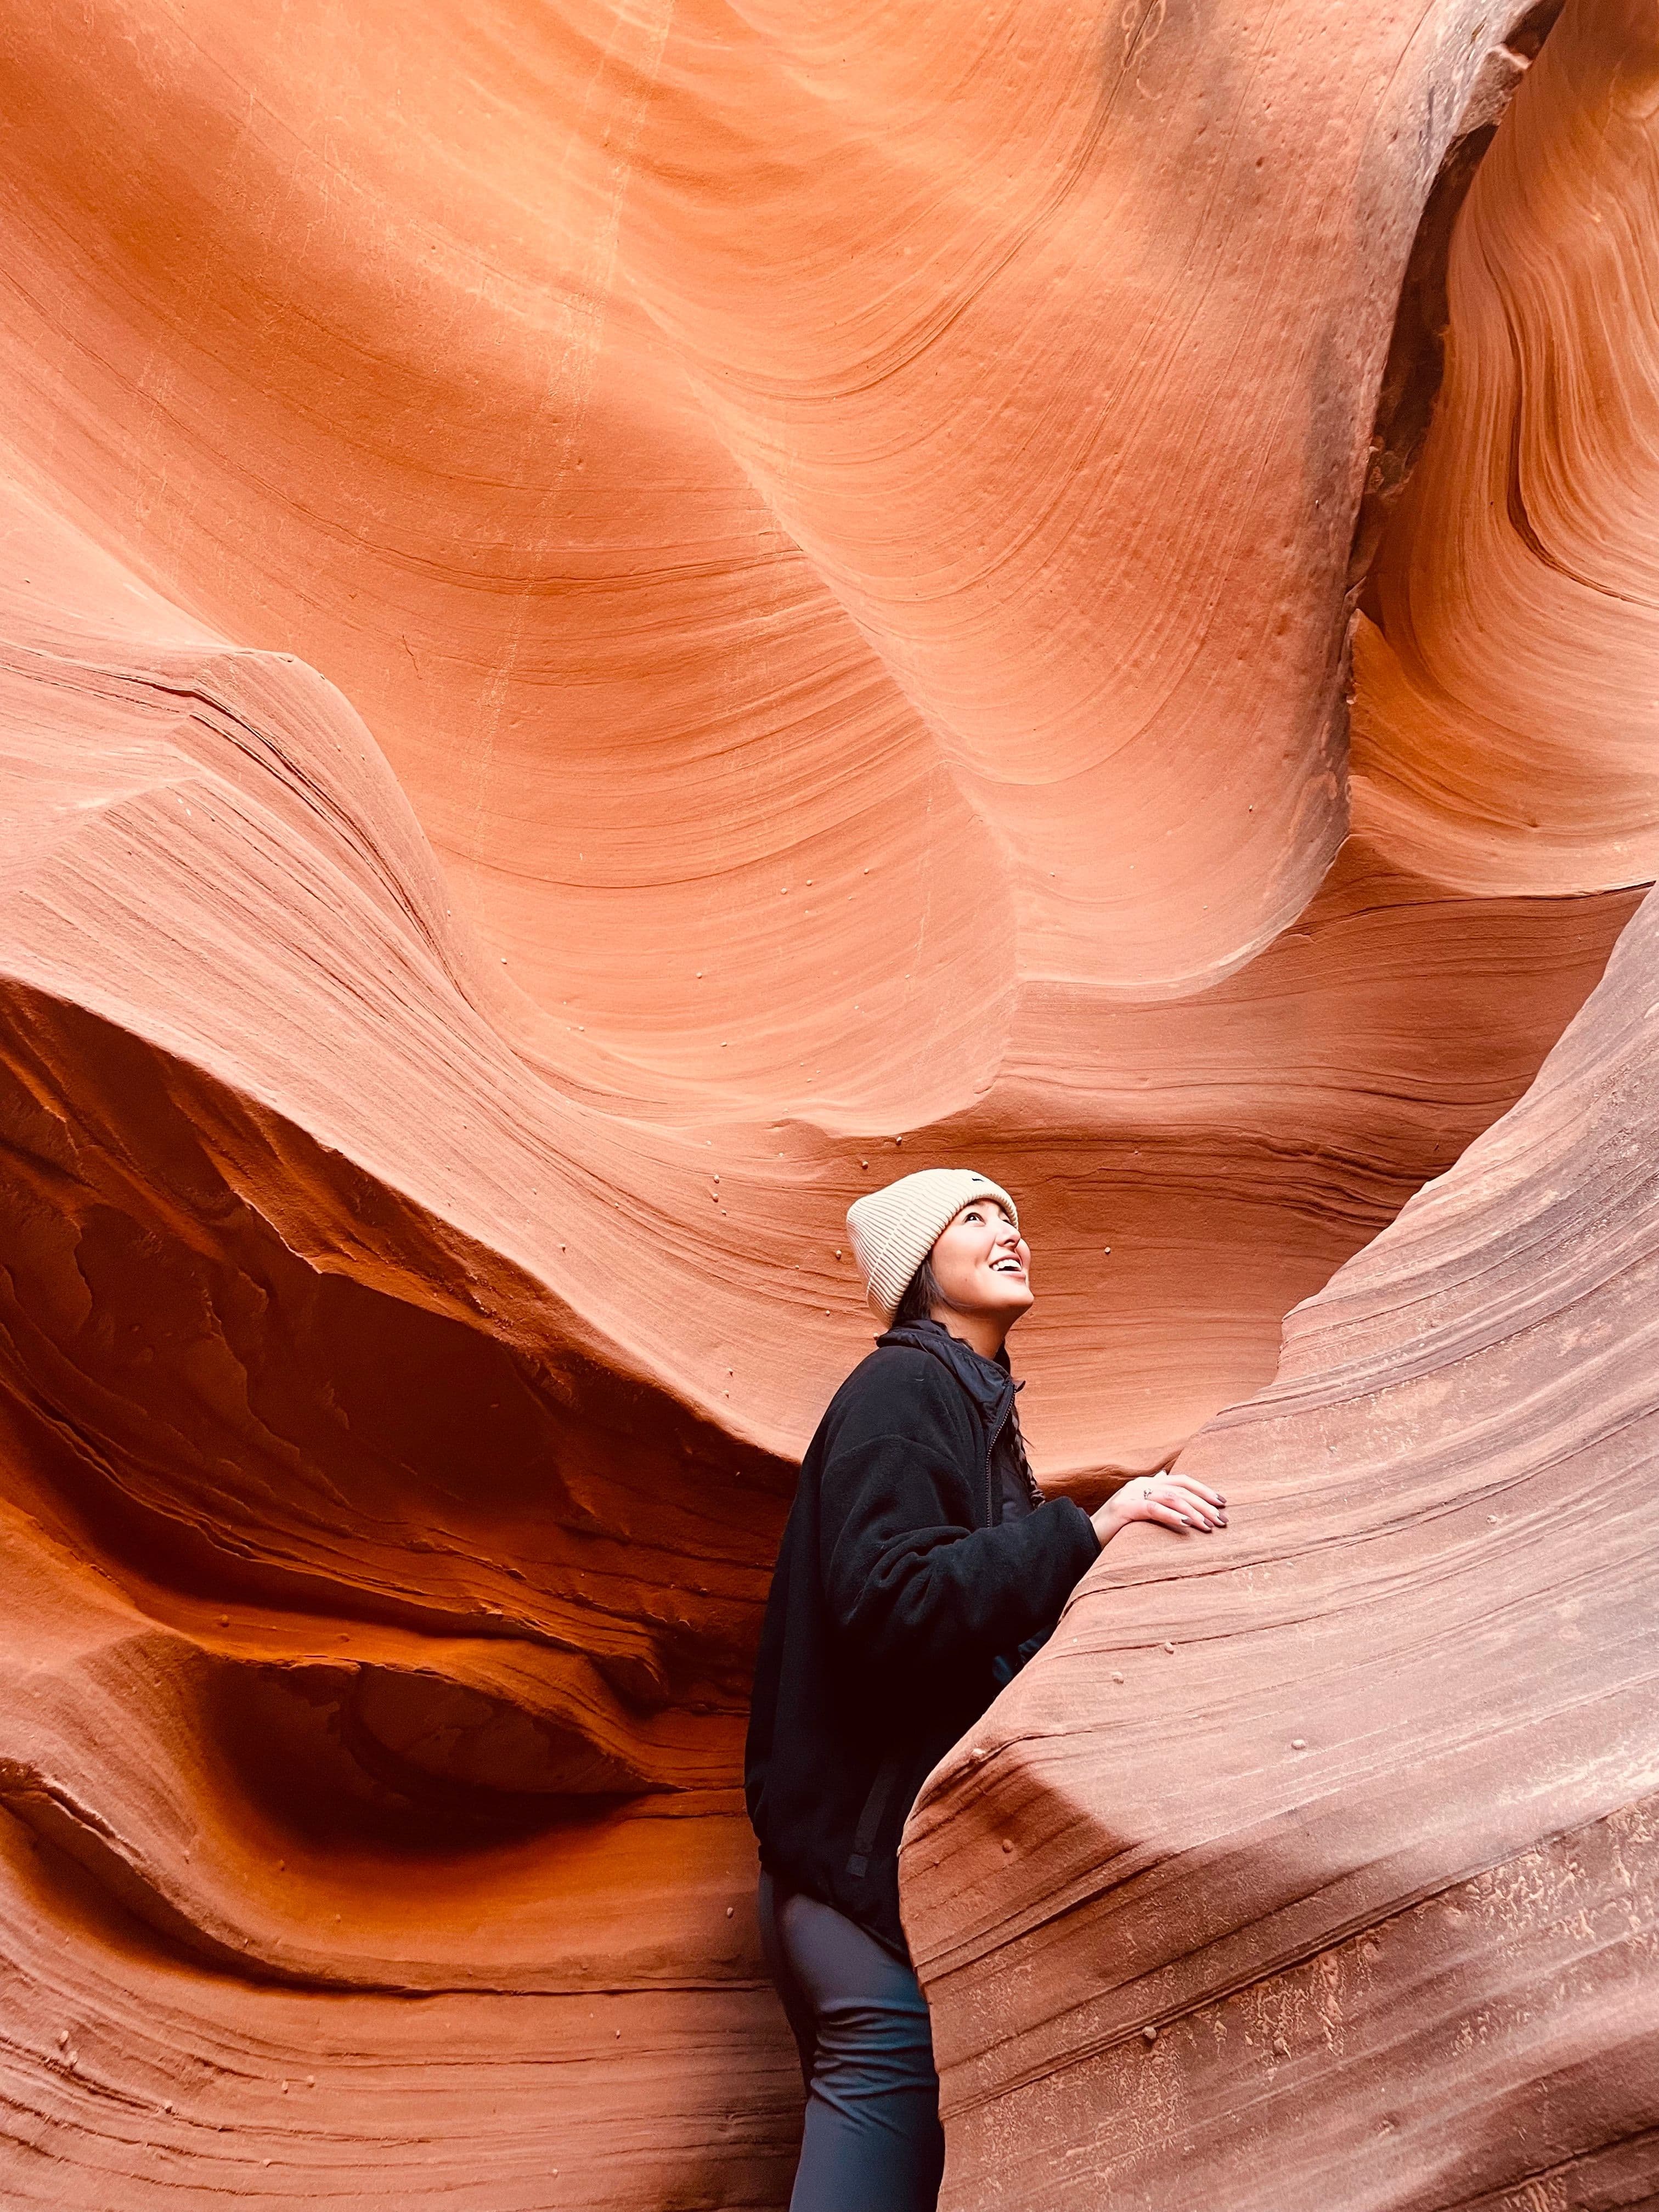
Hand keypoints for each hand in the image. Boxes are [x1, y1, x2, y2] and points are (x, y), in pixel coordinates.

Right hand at [1091, 1470, 1226, 1544]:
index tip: (1223, 1503)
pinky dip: (1172, 1515)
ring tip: (1209, 1526)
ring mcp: (1131, 1495)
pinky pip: (1153, 1509)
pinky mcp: (1124, 1508)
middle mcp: (1140, 1484)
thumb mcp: (1136, 1510)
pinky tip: (1186, 1525)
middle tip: (1222, 1521)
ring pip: (1171, 1497)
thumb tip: (1165, 1476)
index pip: (1181, 1481)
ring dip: (1194, 1512)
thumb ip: (1153, 1495)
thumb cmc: (1114, 1529)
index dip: (1203, 1490)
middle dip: (1205, 1504)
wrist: (1084, 1538)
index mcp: (1145, 1483)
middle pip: (1180, 1488)